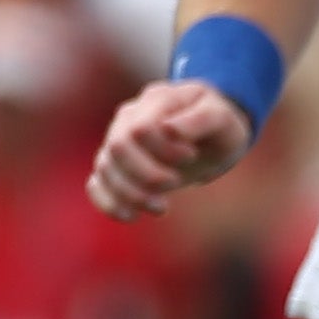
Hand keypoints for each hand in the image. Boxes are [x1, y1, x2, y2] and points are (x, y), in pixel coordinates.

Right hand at [87, 80, 254, 220]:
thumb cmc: (218, 123)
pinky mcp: (117, 167)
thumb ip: (198, 120)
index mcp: (154, 102)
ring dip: (132, 194)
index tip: (192, 155)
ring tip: (162, 208)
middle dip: (147, 174)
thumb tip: (168, 130)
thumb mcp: (222, 118)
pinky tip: (130, 216)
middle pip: (118, 148)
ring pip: (105, 168)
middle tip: (175, 182)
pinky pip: (96, 184)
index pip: (140, 129)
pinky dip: (107, 203)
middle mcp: (128, 119)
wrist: (213, 131)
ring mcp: (118, 141)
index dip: (163, 150)